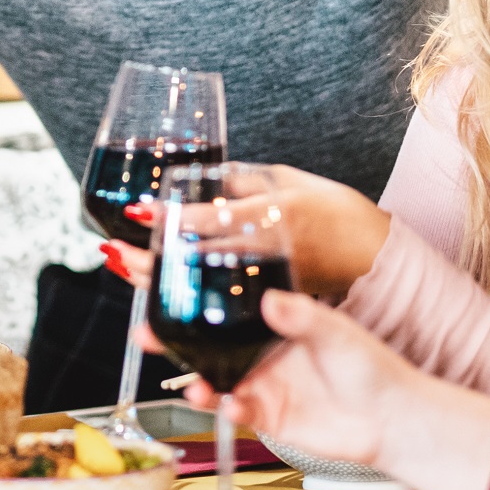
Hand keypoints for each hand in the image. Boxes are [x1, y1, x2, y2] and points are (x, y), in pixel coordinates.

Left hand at [99, 167, 388, 301]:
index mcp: (273, 216)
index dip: (172, 217)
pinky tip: (162, 307)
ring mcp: (266, 286)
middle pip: (197, 261)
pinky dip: (190, 310)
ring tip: (124, 276)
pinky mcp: (270, 307)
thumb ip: (247, 180)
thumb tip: (206, 176)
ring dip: (161, 288)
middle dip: (150, 262)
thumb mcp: (293, 181)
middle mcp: (265, 254)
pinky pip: (224, 313)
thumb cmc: (339, 213)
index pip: (213, 219)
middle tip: (113, 254)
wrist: (376, 259)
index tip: (136, 212)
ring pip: (203, 292)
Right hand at [154, 290, 406, 468]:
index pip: (227, 308)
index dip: (196, 301)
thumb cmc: (373, 370)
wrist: (393, 421)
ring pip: (215, 381)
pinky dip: (227, 410)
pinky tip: (230, 406)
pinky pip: (236, 413)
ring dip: (196, 382)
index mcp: (276, 324)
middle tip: (147, 334)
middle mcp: (263, 354)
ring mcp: (263, 386)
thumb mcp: (337, 334)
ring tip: (192, 386)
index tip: (168, 289)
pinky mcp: (268, 417)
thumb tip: (270, 300)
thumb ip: (301, 317)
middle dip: (174, 341)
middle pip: (208, 345)